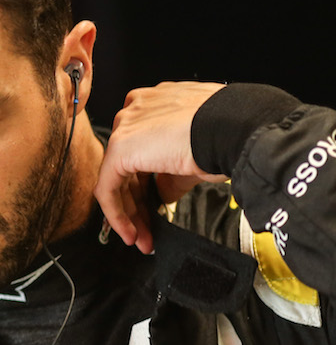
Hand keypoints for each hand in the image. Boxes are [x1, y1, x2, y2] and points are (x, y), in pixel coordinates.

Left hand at [95, 81, 226, 253]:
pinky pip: (108, 186)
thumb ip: (172, 175)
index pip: (141, 150)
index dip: (146, 184)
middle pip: (128, 165)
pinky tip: (130, 233)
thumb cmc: (230, 133)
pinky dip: (117, 213)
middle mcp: (136, 111)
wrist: (237, 126)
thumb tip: (163, 195)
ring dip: (130, 213)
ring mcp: (126, 126)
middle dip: (138, 203)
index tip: (156, 206)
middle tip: (147, 230)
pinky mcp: (120, 147)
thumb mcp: (196, 156)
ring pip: (116, 177)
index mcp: (154, 105)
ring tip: (142, 239)